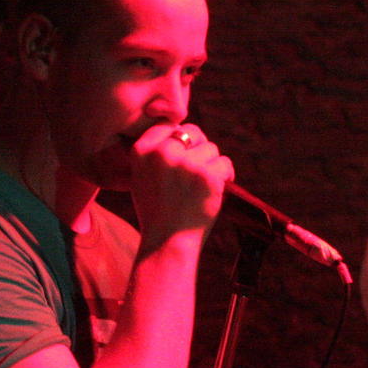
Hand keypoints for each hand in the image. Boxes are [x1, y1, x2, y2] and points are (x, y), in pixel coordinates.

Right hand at [129, 122, 234, 238]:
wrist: (167, 241)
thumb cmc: (157, 211)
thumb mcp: (141, 176)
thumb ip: (156, 152)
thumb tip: (180, 130)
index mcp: (142, 150)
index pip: (169, 125)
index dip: (181, 139)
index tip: (183, 156)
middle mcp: (162, 152)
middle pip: (193, 132)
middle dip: (199, 148)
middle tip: (197, 172)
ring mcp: (186, 163)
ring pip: (211, 149)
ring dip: (212, 165)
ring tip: (201, 187)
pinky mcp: (207, 176)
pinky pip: (224, 164)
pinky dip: (225, 176)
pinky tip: (215, 191)